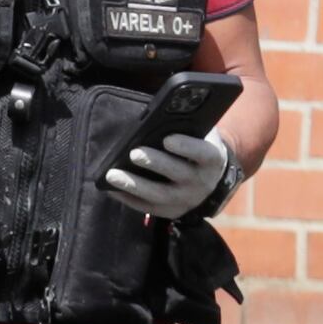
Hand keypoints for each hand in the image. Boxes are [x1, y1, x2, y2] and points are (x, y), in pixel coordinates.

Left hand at [101, 130, 239, 219]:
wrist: (209, 177)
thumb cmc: (198, 145)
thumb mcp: (201, 133)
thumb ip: (187, 123)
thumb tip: (161, 112)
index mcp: (212, 160)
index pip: (203, 153)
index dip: (186, 147)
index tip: (167, 139)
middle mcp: (201, 183)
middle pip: (178, 174)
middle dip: (155, 163)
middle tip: (133, 153)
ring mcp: (185, 200)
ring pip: (159, 195)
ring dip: (134, 185)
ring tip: (112, 174)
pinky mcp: (170, 211)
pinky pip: (146, 207)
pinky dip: (127, 198)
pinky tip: (110, 188)